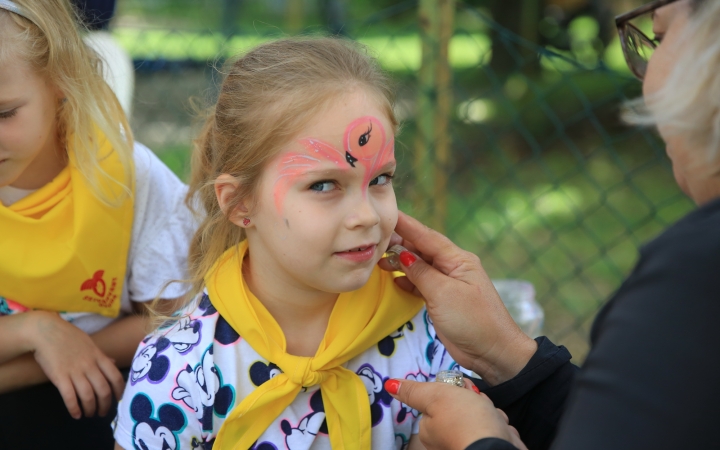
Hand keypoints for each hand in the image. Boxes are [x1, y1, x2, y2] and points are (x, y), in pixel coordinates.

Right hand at [28, 311, 124, 418]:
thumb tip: (113, 362)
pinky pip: (70, 397)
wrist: (46, 331)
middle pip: (103, 390)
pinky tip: (76, 414)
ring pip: (88, 396)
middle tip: (102, 413)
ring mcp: (75, 371)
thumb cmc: (68, 336)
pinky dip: (74, 408)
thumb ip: (101, 355)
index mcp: (99, 356)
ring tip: (89, 414)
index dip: (120, 390)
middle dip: (105, 405)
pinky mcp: (59, 377)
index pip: (115, 376)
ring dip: (90, 408)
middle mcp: (90, 365)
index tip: (119, 399)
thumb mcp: (90, 343)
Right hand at [379, 211, 536, 384]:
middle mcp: (453, 267)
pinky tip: (393, 279)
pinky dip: (406, 280)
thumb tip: (401, 254)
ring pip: (419, 266)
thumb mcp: (443, 293)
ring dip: (400, 262)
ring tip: (378, 258)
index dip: (406, 225)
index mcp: (458, 259)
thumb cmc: (473, 321)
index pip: (427, 236)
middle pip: (421, 249)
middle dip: (399, 242)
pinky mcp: (443, 300)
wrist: (494, 353)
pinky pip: (421, 283)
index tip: (387, 213)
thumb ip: (420, 273)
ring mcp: (448, 284)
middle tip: (374, 238)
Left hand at [385, 378, 526, 449]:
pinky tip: (500, 428)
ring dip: (489, 412)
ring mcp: (467, 443)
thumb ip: (414, 391)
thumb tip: (389, 385)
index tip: (462, 390)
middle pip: (462, 407)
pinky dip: (499, 426)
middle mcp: (446, 439)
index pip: (441, 400)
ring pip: (481, 416)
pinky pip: (495, 429)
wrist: (498, 448)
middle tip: (477, 403)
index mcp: (430, 429)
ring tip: (490, 418)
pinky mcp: (488, 446)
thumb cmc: (466, 420)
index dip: (454, 390)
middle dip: (474, 401)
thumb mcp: (436, 396)